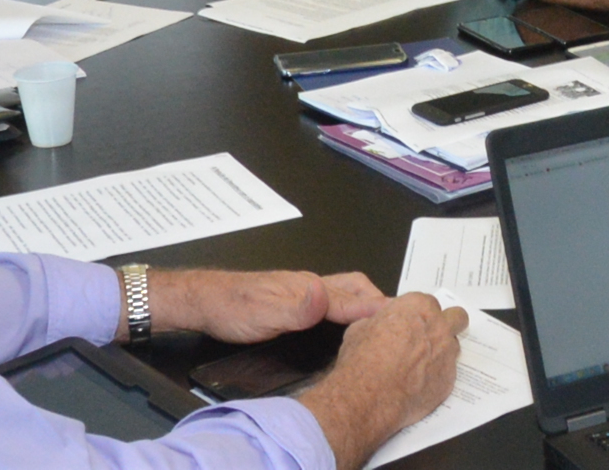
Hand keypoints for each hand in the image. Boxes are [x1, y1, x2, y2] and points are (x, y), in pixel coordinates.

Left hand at [157, 267, 388, 342]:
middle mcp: (310, 286)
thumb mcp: (262, 314)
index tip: (403, 319)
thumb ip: (296, 308)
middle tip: (398, 320)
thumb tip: (325, 297)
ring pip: (345, 292)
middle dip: (378, 301)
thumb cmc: (232, 309)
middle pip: (355, 287)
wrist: (205, 302)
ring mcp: (303, 291)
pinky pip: (332, 300)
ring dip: (365, 303)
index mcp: (309, 288)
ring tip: (380, 321)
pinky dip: (350, 308)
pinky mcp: (295, 301)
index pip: (352, 299)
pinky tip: (347, 322)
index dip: (377, 310)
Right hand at [298, 292, 465, 467]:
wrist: (370, 394)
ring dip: (442, 352)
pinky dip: (435, 378)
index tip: (410, 324)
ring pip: (453, 347)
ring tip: (421, 366)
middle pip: (457, 317)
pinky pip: (447, 374)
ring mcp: (447, 354)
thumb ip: (379, 320)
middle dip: (447, 324)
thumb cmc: (362, 358)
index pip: (428, 303)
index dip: (419, 314)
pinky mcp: (448, 380)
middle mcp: (438, 326)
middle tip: (430, 337)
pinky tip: (418, 386)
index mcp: (418, 307)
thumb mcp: (360, 327)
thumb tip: (380, 324)